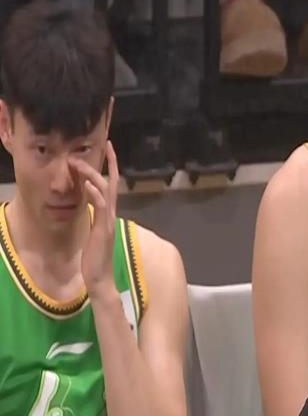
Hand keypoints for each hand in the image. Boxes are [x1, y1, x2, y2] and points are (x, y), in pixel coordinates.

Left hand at [69, 140, 118, 298]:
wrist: (100, 277)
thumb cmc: (96, 257)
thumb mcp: (95, 230)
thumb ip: (96, 214)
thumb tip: (91, 199)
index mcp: (108, 213)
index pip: (112, 185)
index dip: (111, 166)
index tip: (108, 149)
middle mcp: (111, 213)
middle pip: (112, 182)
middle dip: (108, 163)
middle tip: (104, 146)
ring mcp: (108, 220)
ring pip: (105, 190)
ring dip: (93, 175)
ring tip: (80, 163)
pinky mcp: (103, 228)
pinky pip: (100, 206)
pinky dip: (94, 194)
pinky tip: (88, 185)